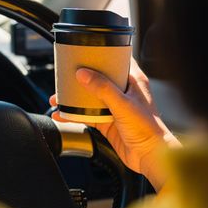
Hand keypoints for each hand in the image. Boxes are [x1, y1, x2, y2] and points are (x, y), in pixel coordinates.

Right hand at [50, 58, 180, 190]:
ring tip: (58, 98)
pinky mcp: (107, 122)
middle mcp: (123, 92)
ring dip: (73, 98)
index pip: (117, 59)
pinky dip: (73, 115)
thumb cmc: (148, 129)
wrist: (149, 156)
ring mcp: (114, 107)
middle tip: (65, 75)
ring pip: (89, 97)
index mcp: (133, 81)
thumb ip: (103, 88)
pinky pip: (86, 115)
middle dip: (80, 77)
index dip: (102, 54)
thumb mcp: (123, 104)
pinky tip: (63, 115)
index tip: (85, 52)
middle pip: (98, 78)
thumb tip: (84, 74)